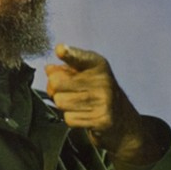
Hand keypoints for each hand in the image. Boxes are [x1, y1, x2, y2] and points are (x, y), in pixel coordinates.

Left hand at [45, 44, 148, 161]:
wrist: (121, 119)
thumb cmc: (97, 93)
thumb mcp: (84, 75)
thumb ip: (65, 70)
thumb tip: (49, 69)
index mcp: (97, 64)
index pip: (79, 57)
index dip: (68, 53)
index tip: (61, 50)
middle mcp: (102, 80)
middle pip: (56, 83)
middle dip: (55, 90)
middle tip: (66, 92)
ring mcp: (103, 100)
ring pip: (60, 102)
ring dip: (64, 106)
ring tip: (77, 104)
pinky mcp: (101, 119)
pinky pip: (69, 118)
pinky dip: (72, 119)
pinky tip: (83, 115)